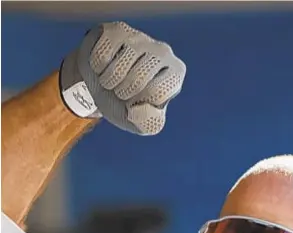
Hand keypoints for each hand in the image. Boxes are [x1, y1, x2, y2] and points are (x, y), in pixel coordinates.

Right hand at [59, 21, 185, 134]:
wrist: (102, 86)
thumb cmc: (127, 104)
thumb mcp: (141, 123)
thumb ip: (148, 122)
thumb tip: (139, 108)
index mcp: (175, 74)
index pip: (157, 93)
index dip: (139, 104)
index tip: (137, 102)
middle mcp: (163, 51)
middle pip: (138, 80)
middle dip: (122, 93)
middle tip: (121, 91)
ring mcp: (141, 38)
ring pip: (119, 67)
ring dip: (108, 82)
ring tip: (112, 80)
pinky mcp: (118, 29)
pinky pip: (103, 55)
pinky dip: (97, 67)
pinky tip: (103, 65)